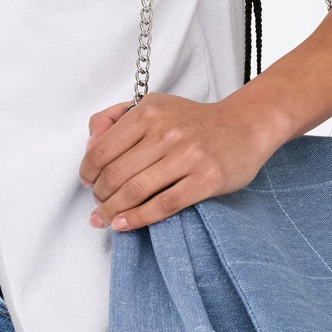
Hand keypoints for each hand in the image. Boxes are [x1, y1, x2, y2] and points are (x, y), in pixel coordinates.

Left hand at [80, 92, 276, 231]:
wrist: (244, 127)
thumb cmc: (194, 122)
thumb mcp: (155, 106)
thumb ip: (116, 119)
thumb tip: (89, 146)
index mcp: (149, 111)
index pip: (102, 149)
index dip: (87, 172)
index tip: (87, 183)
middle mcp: (167, 131)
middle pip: (115, 174)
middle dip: (99, 195)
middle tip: (97, 204)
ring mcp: (188, 156)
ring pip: (135, 192)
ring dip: (112, 211)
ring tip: (104, 219)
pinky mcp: (206, 179)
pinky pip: (163, 205)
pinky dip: (137, 219)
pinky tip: (124, 224)